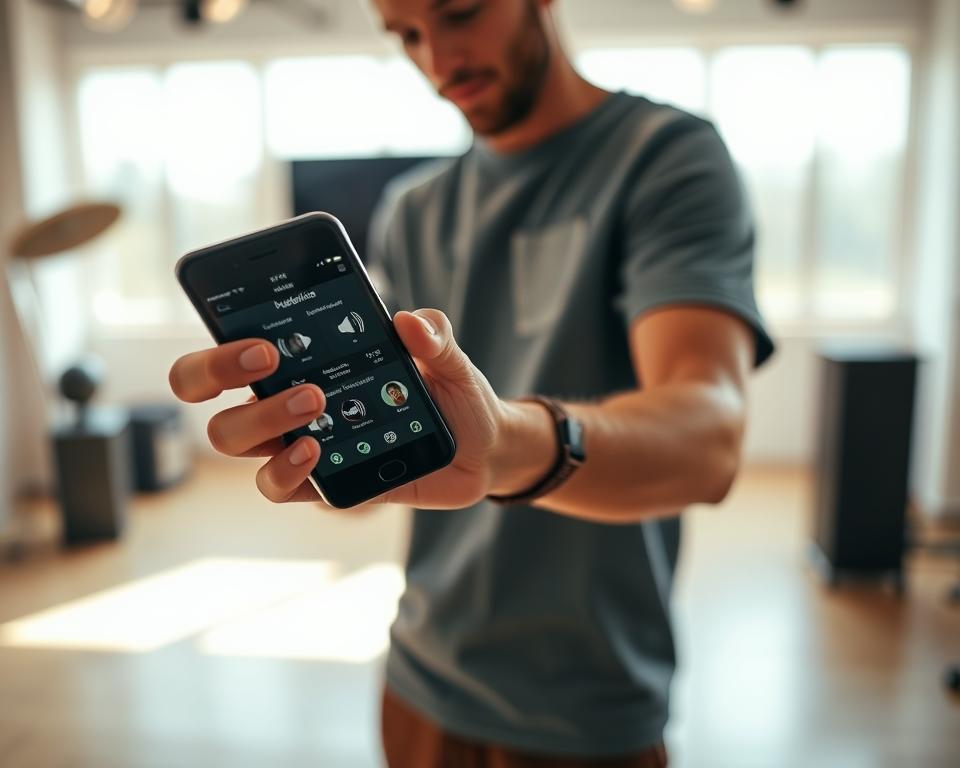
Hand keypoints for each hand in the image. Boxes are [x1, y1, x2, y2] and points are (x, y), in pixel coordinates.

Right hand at [168, 309, 506, 508]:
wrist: (480, 449)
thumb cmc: (450, 394)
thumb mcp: (449, 359)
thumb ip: (434, 335)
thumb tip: (409, 322)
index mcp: (302, 360)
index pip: (228, 348)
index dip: (219, 343)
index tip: (259, 338)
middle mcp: (285, 400)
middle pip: (209, 392)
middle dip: (215, 371)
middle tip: (270, 359)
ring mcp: (298, 444)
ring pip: (235, 438)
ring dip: (261, 417)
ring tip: (313, 402)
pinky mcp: (320, 485)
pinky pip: (278, 486)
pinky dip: (286, 470)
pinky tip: (316, 451)